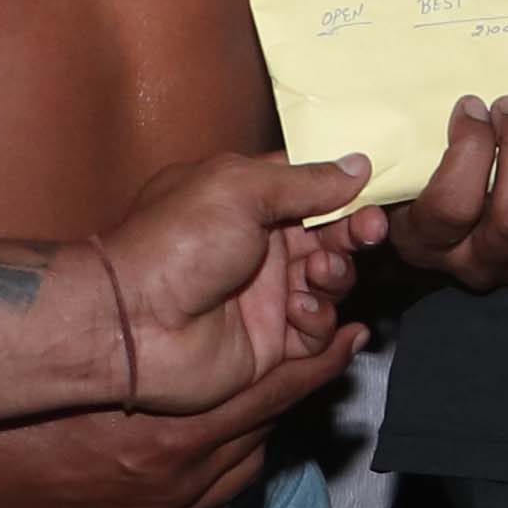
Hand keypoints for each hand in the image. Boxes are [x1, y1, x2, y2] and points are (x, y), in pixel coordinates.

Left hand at [98, 151, 373, 412]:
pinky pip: (316, 328)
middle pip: (330, 236)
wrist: (134, 322)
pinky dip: (317, 317)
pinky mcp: (271, 342)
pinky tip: (297, 310)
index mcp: (246, 201)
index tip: (373, 192)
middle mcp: (259, 247)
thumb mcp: (241, 189)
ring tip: (317, 273)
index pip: (311, 190)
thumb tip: (359, 165)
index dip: (345, 191)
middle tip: (368, 230)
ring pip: (330, 281)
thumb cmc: (176, 243)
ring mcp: (265, 296)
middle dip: (354, 231)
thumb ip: (305, 181)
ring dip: (335, 273)